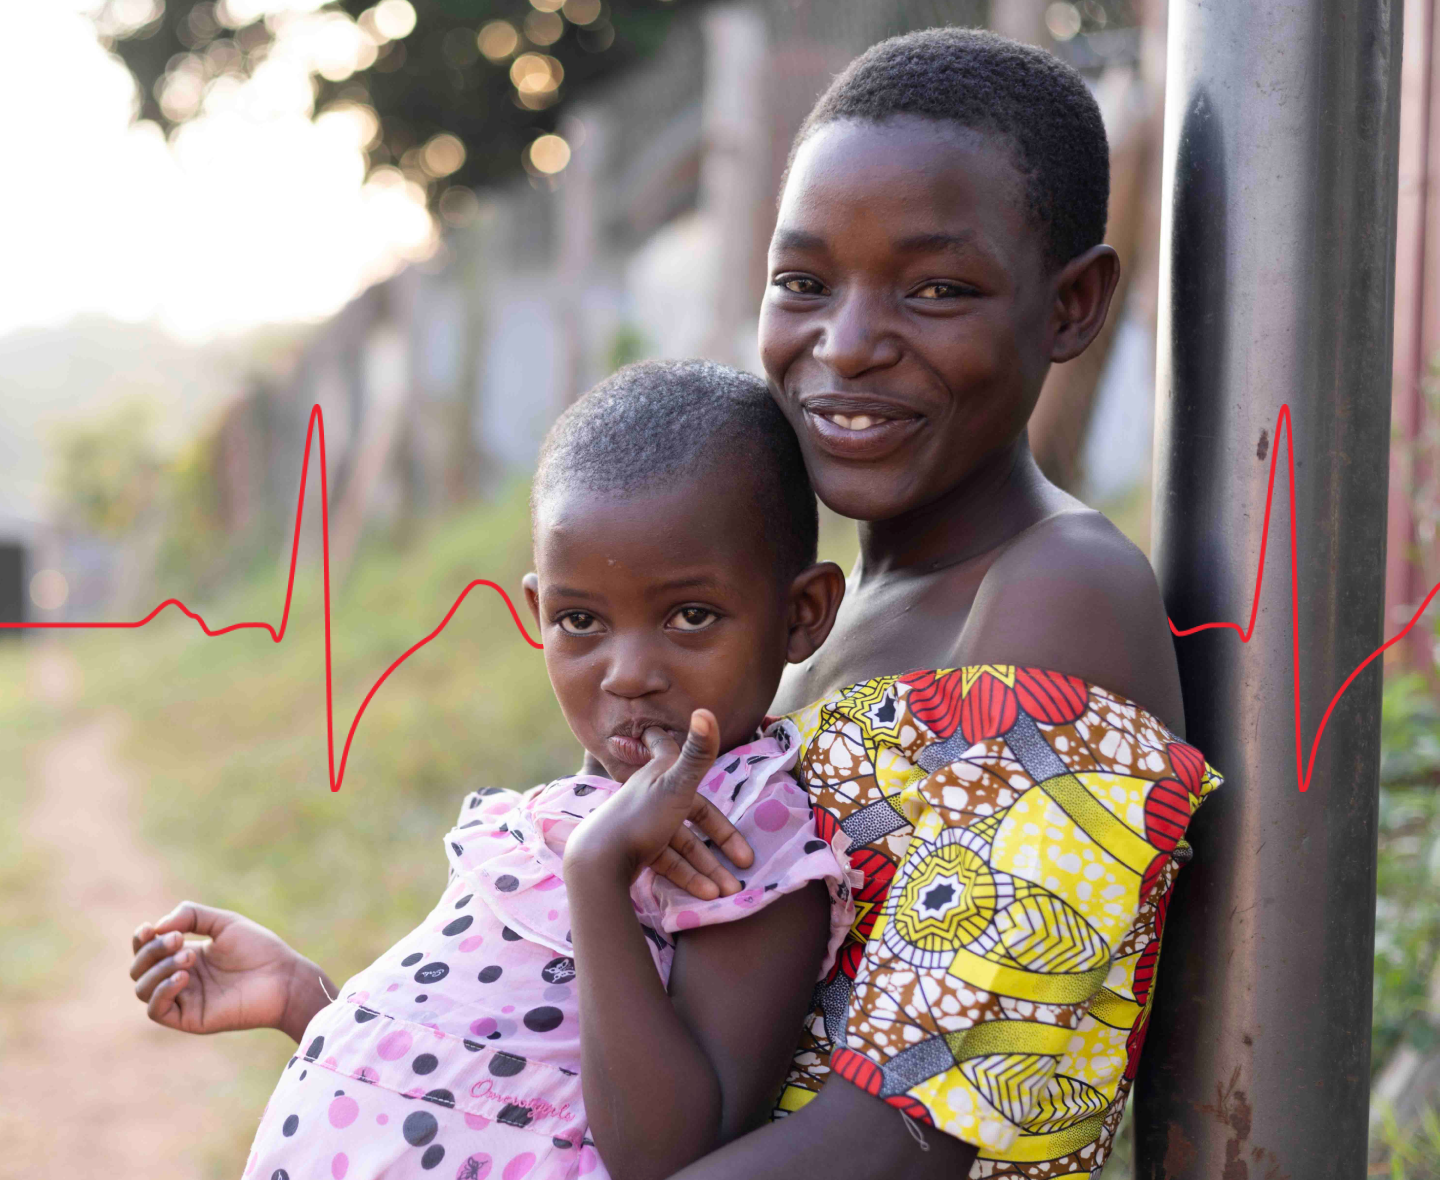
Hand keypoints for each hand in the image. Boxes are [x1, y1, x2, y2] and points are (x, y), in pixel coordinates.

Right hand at [129, 901, 333, 1042]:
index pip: (146, 951)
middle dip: (152, 951)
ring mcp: (184, 999)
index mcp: (187, 955)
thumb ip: (191, 915)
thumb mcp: (224, 922)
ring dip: (159, 968)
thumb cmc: (260, 949)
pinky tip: (184, 976)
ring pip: (143, 989)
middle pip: (139, 968)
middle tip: (179, 939)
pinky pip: (156, 1010)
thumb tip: (158, 926)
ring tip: (189, 957)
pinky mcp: (189, 1019)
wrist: (283, 977)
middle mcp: (181, 978)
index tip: (149, 928)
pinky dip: (162, 991)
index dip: (141, 940)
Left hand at [566, 710, 754, 899]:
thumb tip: (706, 710)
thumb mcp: (677, 785)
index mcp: (657, 773)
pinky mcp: (636, 852)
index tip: (660, 729)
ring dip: (708, 867)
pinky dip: (689, 877)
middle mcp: (650, 795)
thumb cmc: (640, 816)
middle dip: (720, 838)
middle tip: (745, 859)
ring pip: (683, 845)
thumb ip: (698, 754)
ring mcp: (643, 825)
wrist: (598, 861)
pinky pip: (669, 863)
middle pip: (692, 813)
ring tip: (730, 889)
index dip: (663, 737)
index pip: (663, 746)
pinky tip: (708, 893)